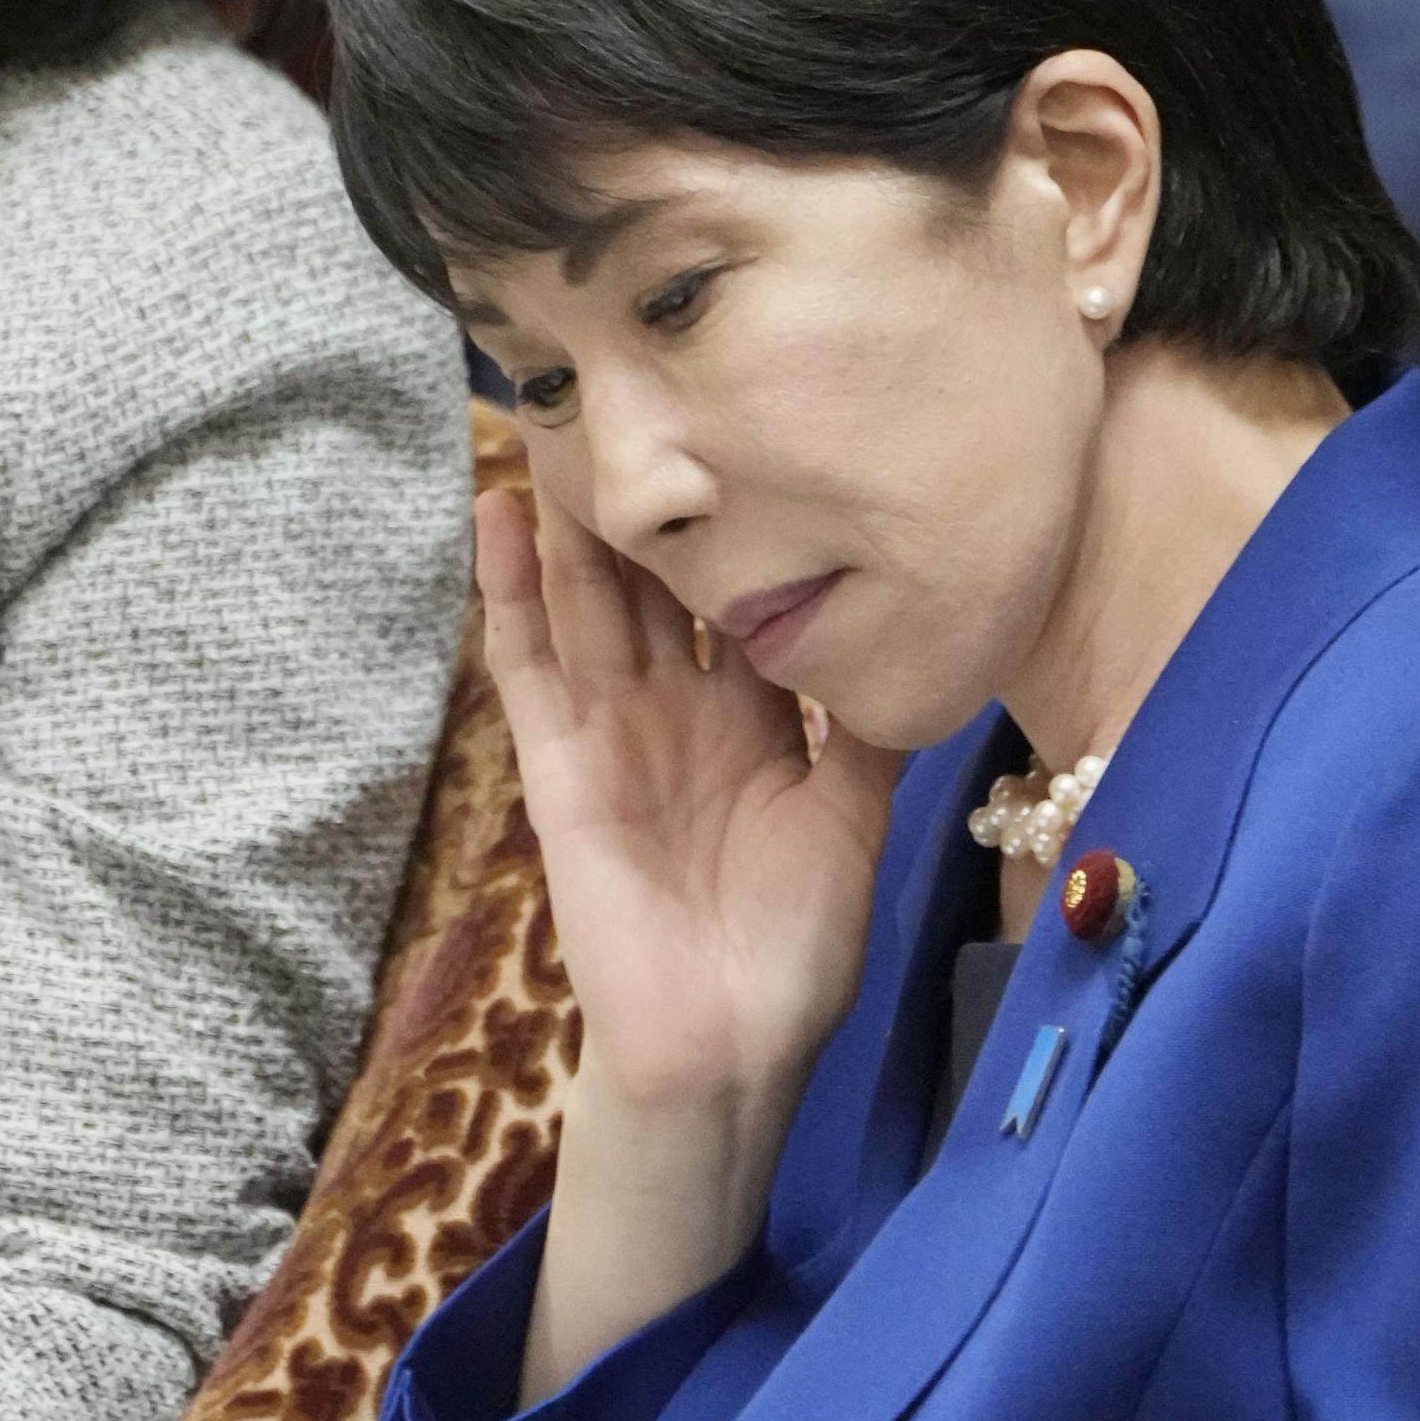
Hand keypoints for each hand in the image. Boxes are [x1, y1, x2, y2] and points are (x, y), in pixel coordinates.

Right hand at [480, 480, 898, 1391]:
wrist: (730, 1052)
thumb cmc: (793, 953)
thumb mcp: (856, 817)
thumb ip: (871, 722)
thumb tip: (923, 619)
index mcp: (752, 718)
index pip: (737, 588)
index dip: (738, 509)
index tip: (750, 408)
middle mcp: (678, 711)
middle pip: (654, 575)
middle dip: (646, 487)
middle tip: (639, 369)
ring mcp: (613, 734)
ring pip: (587, 598)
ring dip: (569, 510)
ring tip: (559, 405)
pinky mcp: (561, 769)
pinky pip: (528, 668)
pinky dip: (508, 592)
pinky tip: (496, 512)